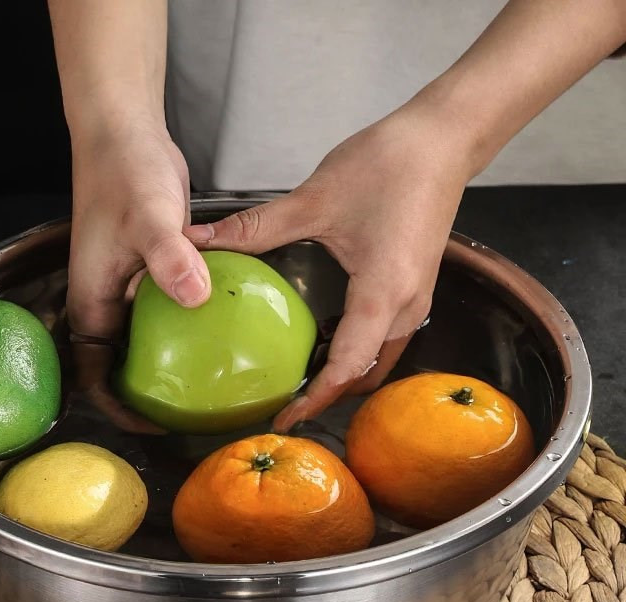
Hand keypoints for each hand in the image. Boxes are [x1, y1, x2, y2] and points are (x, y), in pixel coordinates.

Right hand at [67, 120, 209, 431]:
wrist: (126, 131)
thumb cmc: (124, 171)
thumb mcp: (148, 215)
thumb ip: (168, 256)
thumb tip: (194, 297)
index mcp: (93, 300)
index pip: (92, 374)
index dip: (116, 407)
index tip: (153, 425)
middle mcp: (108, 300)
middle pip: (120, 366)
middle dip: (148, 395)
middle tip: (191, 413)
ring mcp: (131, 286)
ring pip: (147, 341)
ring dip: (172, 364)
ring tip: (212, 383)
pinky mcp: (154, 270)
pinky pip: (169, 312)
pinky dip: (189, 328)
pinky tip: (224, 332)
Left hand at [185, 105, 471, 432]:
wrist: (443, 141)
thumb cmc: (390, 165)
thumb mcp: (315, 199)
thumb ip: (256, 227)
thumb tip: (201, 240)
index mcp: (384, 293)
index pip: (347, 367)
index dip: (315, 400)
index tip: (285, 419)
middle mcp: (407, 307)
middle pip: (366, 375)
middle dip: (328, 397)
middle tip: (286, 404)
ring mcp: (416, 300)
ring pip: (379, 361)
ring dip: (344, 378)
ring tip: (301, 380)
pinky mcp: (415, 289)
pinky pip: (385, 339)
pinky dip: (357, 354)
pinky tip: (324, 341)